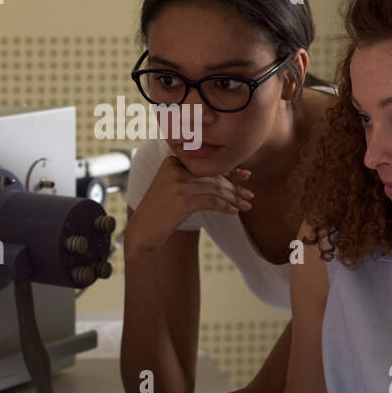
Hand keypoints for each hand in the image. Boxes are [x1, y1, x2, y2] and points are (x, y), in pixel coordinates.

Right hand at [124, 155, 253, 254]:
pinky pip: (212, 200)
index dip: (229, 169)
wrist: (141, 231)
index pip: (207, 164)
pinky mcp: (183, 198)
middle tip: (250, 195)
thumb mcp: (173, 190)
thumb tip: (227, 178)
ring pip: (215, 188)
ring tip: (247, 205)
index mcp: (172, 161)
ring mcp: (178, 182)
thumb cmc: (160, 212)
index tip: (245, 175)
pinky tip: (234, 211)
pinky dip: (226, 206)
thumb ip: (194, 180)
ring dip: (234, 198)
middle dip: (235, 186)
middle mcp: (175, 168)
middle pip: (213, 175)